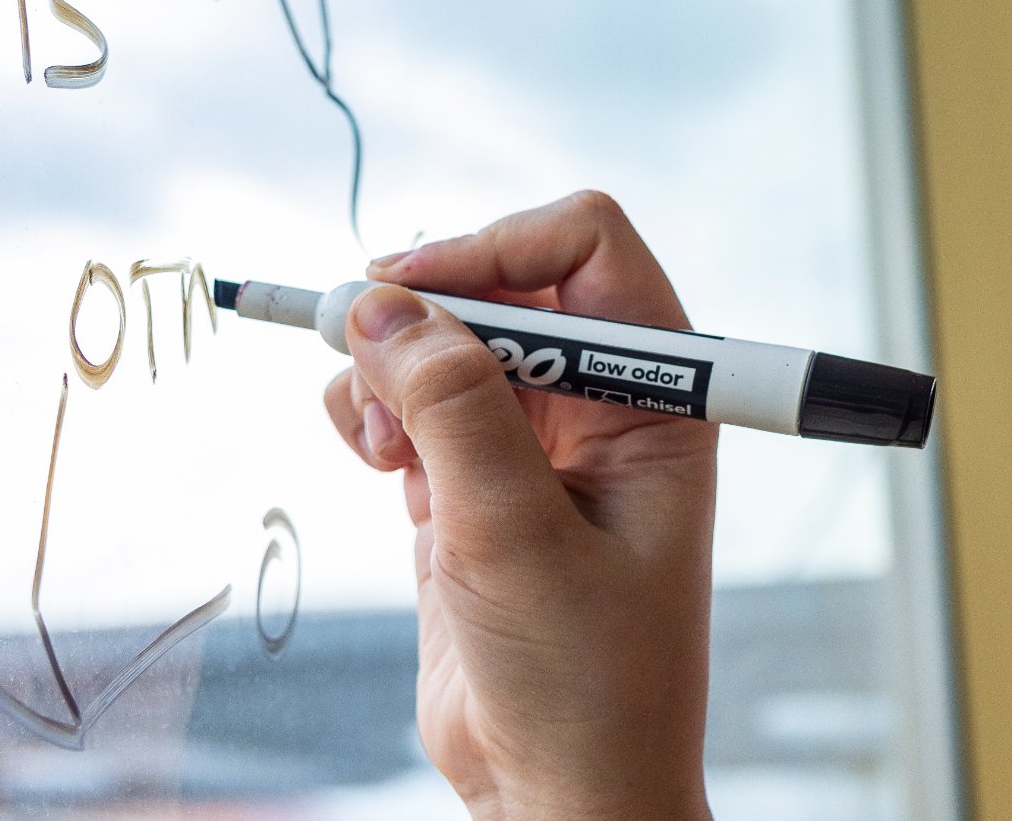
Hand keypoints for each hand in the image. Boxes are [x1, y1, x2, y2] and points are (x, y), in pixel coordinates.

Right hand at [324, 191, 717, 820]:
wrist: (558, 794)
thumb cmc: (584, 680)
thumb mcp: (514, 534)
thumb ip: (452, 409)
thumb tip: (383, 306)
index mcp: (657, 397)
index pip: (586, 248)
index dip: (497, 246)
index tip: (411, 289)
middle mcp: (601, 404)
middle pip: (500, 284)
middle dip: (425, 310)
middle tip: (354, 347)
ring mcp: (533, 443)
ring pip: (443, 340)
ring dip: (388, 366)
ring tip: (372, 438)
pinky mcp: (472, 485)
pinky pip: (410, 403)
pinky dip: (373, 410)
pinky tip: (372, 458)